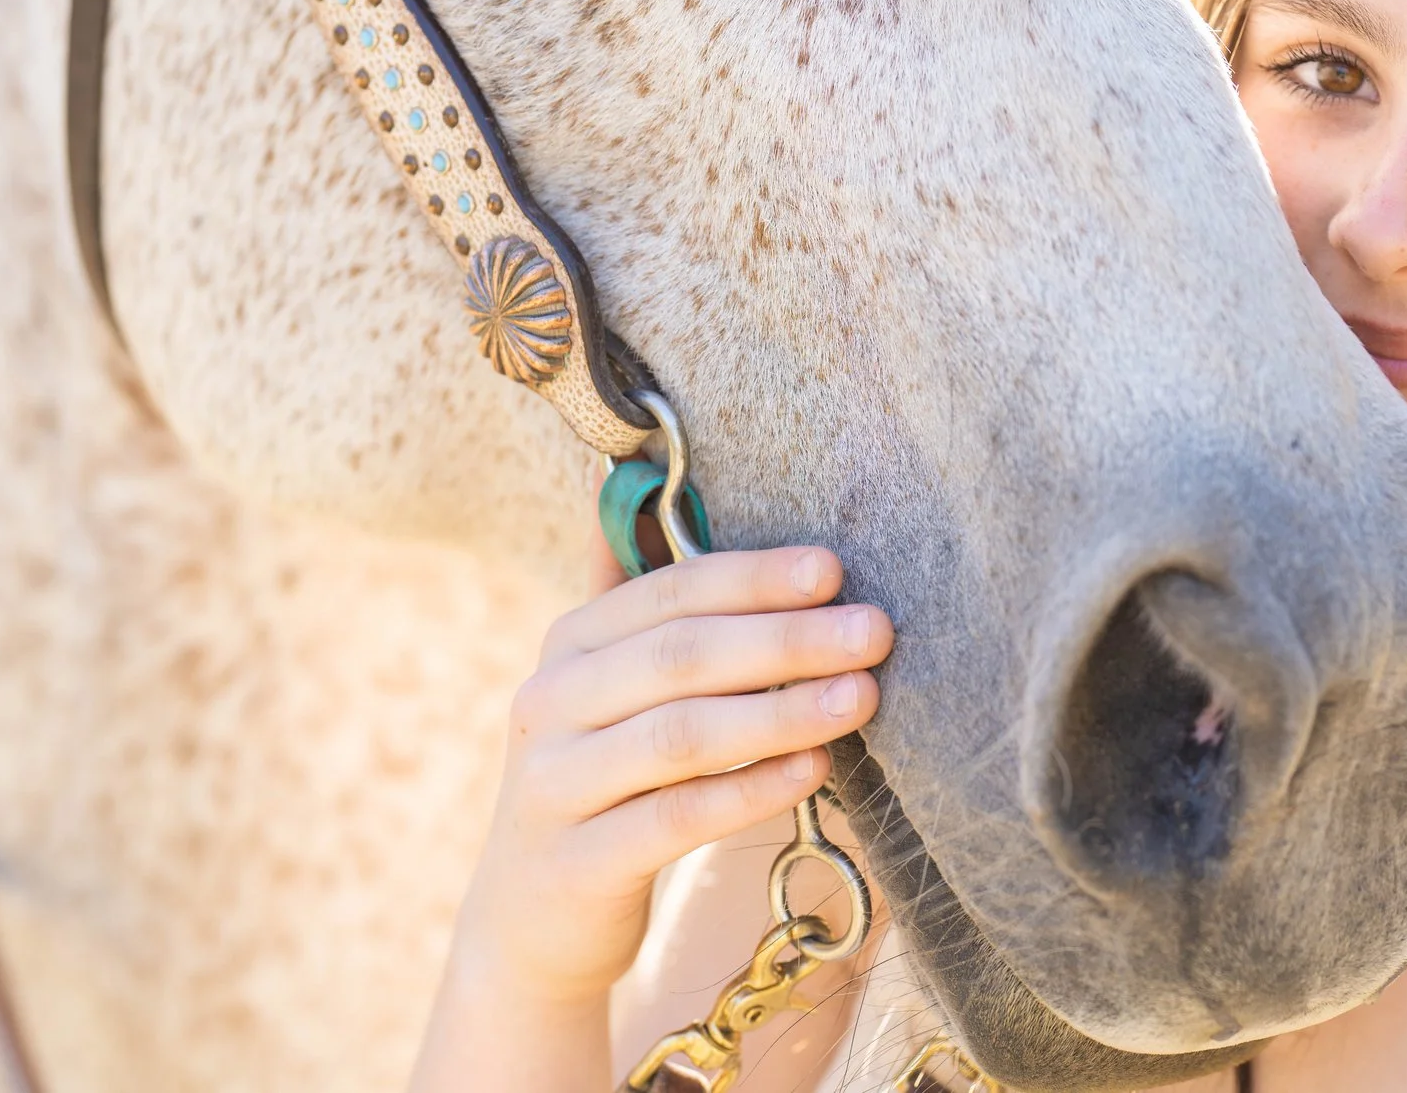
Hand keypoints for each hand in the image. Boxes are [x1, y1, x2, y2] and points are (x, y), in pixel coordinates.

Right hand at [411, 542, 890, 1092]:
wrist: (532, 921)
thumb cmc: (605, 784)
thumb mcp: (610, 692)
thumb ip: (646, 610)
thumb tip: (649, 486)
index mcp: (569, 645)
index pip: (670, 591)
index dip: (753, 577)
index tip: (833, 570)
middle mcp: (548, 703)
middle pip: (680, 656)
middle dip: (786, 638)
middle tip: (874, 631)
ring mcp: (553, 784)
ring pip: (681, 735)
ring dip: (781, 711)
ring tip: (860, 697)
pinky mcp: (576, 862)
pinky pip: (675, 818)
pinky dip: (750, 789)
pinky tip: (814, 769)